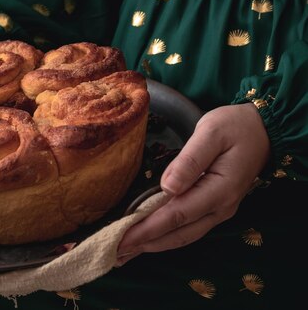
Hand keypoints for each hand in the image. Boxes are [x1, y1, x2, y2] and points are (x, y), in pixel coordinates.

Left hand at [116, 103, 269, 264]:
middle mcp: (220, 207)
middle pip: (178, 233)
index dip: (148, 228)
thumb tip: (167, 186)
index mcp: (219, 190)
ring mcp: (219, 210)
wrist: (261, 130)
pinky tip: (150, 238)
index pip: (177, 215)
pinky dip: (167, 236)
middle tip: (115, 252)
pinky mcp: (215, 207)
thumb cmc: (234, 126)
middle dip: (146, 244)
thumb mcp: (211, 132)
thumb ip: (190, 159)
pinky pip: (188, 227)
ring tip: (126, 252)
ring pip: (184, 235)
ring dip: (155, 244)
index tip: (123, 237)